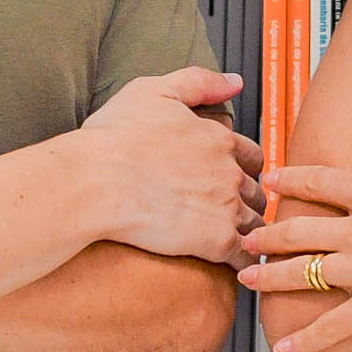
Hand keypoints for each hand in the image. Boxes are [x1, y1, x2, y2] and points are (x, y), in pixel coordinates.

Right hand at [78, 69, 267, 265]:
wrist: (96, 181)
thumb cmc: (116, 138)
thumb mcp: (156, 90)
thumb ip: (201, 82)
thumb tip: (235, 82)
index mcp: (218, 139)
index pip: (251, 155)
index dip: (243, 166)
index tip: (232, 177)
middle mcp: (230, 172)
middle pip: (256, 191)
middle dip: (247, 200)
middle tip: (231, 211)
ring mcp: (226, 207)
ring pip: (255, 224)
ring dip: (248, 233)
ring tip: (234, 243)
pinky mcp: (216, 241)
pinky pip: (244, 257)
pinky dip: (243, 264)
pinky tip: (234, 269)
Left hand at [238, 166, 351, 351]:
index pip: (319, 179)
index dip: (290, 178)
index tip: (270, 179)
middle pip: (299, 229)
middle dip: (268, 235)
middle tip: (248, 238)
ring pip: (301, 272)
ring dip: (270, 277)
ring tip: (249, 278)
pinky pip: (330, 326)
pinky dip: (304, 340)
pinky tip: (283, 347)